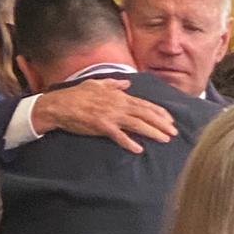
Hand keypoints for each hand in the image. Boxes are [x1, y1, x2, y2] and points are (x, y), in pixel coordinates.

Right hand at [32, 78, 177, 153]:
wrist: (59, 105)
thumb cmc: (76, 95)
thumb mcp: (97, 84)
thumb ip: (113, 84)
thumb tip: (126, 84)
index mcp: (118, 96)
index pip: (144, 104)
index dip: (159, 112)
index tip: (170, 119)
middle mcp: (117, 104)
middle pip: (145, 114)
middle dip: (161, 123)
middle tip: (174, 132)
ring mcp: (110, 115)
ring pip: (136, 124)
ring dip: (152, 132)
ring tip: (165, 139)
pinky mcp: (101, 126)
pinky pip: (118, 135)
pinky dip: (129, 142)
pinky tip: (138, 149)